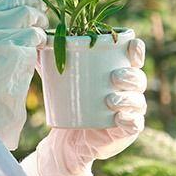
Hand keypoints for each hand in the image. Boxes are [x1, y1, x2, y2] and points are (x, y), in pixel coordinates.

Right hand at [0, 0, 48, 149]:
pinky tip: (35, 52)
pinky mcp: (11, 46)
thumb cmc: (0, 74)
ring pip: (29, 14)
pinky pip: (36, 33)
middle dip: (36, 7)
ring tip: (39, 39)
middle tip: (42, 21)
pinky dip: (41, 42)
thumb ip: (6, 22)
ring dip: (40, 24)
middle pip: (18, 1)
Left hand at [35, 37, 147, 175]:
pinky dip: (130, 120)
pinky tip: (119, 118)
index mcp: (119, 70)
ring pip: (137, 101)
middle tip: (113, 77)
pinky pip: (135, 124)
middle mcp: (129, 89)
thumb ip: (49, 58)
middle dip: (130, 75)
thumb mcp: (58, 78)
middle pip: (138, 77)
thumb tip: (37, 38)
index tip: (130, 46)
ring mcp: (131, 110)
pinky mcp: (127, 130)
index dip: (137, 49)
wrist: (69, 136)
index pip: (135, 55)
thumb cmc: (70, 100)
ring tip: (109, 100)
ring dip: (127, 98)